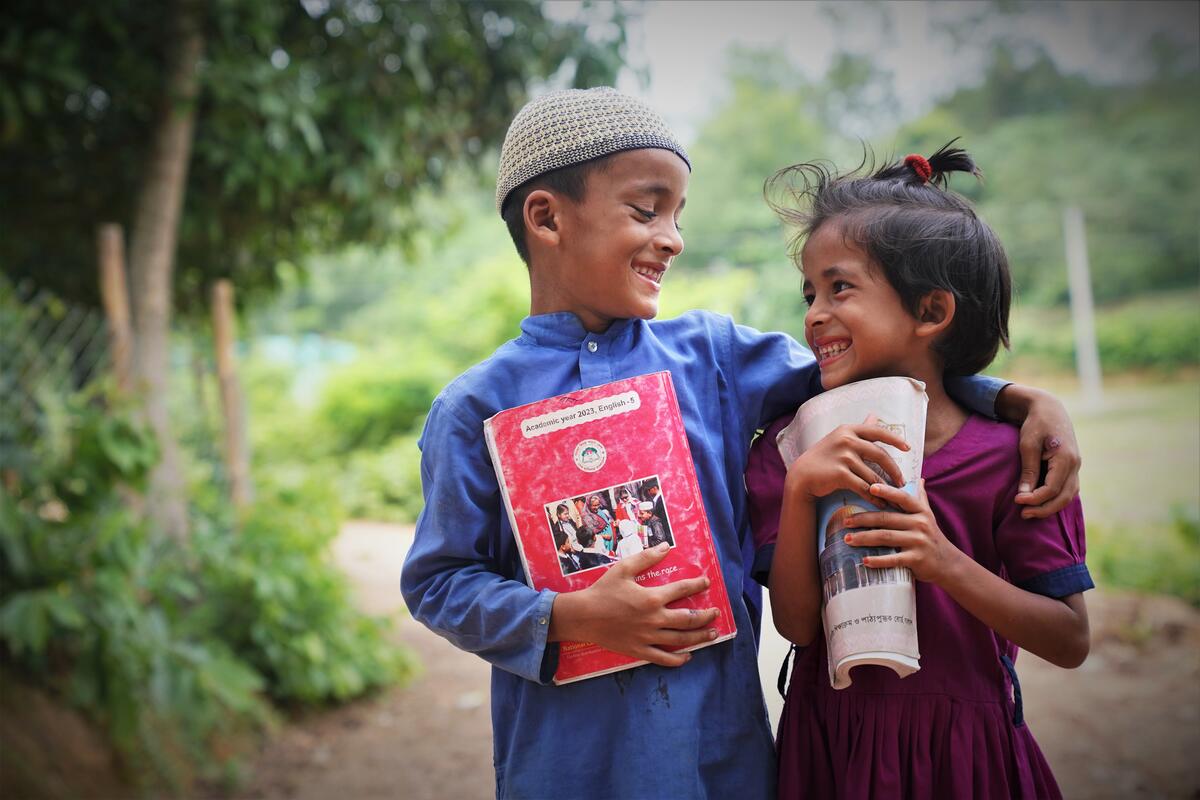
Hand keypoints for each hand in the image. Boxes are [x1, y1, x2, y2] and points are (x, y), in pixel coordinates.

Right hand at [547, 542, 719, 666]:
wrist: (583, 616)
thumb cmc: (602, 591)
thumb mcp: (623, 569)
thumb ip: (646, 558)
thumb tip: (666, 547)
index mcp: (652, 598)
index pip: (682, 589)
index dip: (697, 585)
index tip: (706, 583)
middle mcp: (654, 619)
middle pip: (688, 618)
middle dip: (706, 615)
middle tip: (715, 613)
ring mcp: (648, 637)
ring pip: (681, 639)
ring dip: (700, 636)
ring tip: (712, 634)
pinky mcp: (640, 650)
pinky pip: (664, 658)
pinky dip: (678, 659)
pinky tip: (688, 656)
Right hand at [785, 416, 909, 506]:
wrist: (802, 476)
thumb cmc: (823, 457)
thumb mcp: (840, 438)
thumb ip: (860, 429)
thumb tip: (875, 415)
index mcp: (848, 430)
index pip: (878, 431)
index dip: (895, 439)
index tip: (908, 448)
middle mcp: (846, 440)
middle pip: (880, 455)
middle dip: (894, 470)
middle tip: (902, 481)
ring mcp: (843, 457)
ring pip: (872, 474)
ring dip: (884, 488)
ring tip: (892, 496)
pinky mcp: (840, 474)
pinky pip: (863, 487)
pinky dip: (873, 496)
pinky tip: (879, 502)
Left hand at [842, 480, 964, 585]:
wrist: (948, 563)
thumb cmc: (932, 536)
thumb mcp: (929, 515)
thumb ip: (921, 498)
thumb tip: (919, 478)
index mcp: (920, 511)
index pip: (902, 498)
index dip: (887, 492)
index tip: (870, 487)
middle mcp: (920, 524)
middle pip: (886, 518)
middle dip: (863, 519)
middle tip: (845, 521)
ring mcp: (918, 542)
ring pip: (886, 537)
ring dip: (864, 538)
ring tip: (848, 539)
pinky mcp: (916, 559)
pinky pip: (894, 559)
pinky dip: (878, 560)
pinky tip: (864, 560)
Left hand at [996, 385, 1080, 518]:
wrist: (1049, 408)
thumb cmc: (1036, 424)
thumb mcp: (1028, 445)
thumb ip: (1028, 470)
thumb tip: (1024, 494)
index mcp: (1066, 458)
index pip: (1052, 488)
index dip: (1035, 499)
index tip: (1017, 501)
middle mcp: (1075, 464)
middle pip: (1063, 497)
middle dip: (1044, 508)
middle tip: (1023, 514)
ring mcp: (1076, 466)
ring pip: (1068, 495)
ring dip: (1050, 506)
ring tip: (1030, 511)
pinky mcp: (1071, 467)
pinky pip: (1067, 488)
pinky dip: (1056, 498)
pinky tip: (1041, 502)